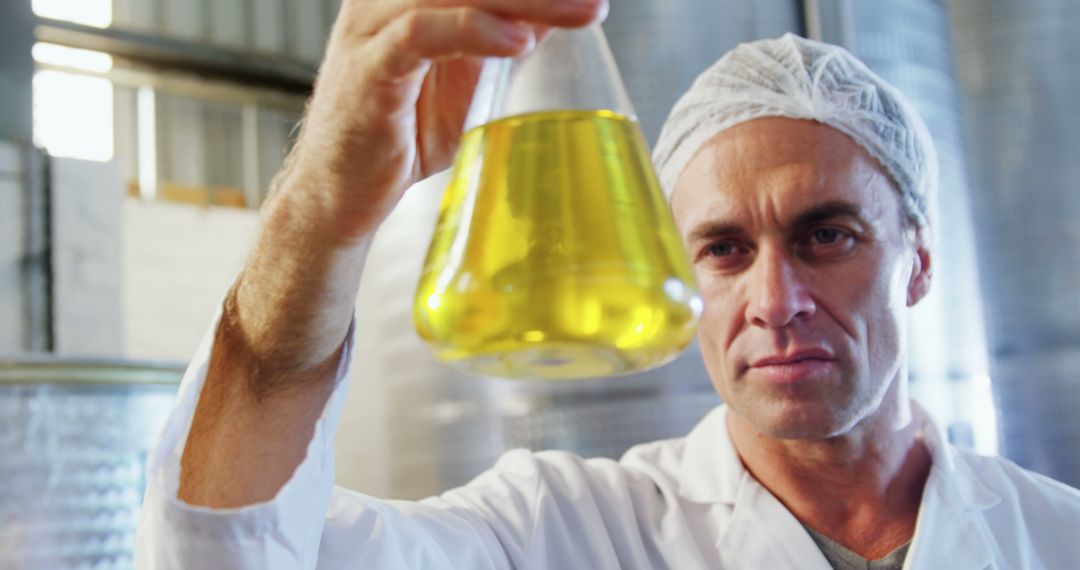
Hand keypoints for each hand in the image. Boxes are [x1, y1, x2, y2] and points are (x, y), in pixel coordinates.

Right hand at [280, 0, 606, 244]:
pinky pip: (421, 34)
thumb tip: (558, 14)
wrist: (341, 193)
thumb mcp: (471, 78)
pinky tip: (517, 43)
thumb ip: (505, 39)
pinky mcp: (368, 69)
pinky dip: (473, 31)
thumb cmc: (404, 132)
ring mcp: (373, 28)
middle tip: (595, 0)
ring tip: (581, 12)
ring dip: (524, 0)